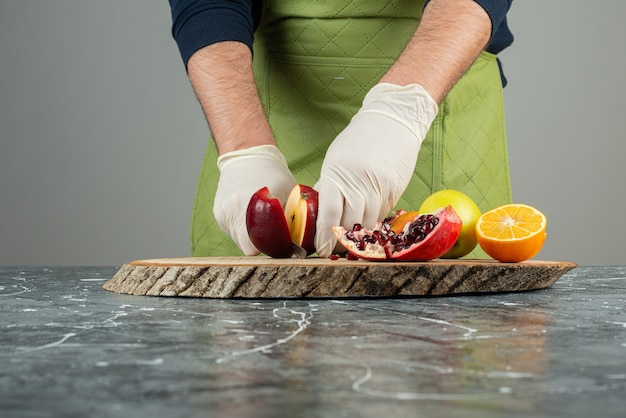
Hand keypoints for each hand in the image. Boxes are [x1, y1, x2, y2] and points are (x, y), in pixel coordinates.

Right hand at [214, 145, 296, 254]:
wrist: (247, 155)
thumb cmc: (272, 173)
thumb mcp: (289, 193)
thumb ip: (291, 218)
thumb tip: (298, 242)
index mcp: (248, 204)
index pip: (253, 247)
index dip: (267, 248)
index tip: (277, 243)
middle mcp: (231, 210)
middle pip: (245, 245)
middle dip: (260, 243)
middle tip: (272, 233)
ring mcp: (222, 213)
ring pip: (238, 239)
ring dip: (250, 235)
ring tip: (261, 220)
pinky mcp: (218, 213)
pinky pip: (232, 230)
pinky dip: (242, 227)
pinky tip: (250, 214)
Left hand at [314, 83, 437, 256]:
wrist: (392, 122)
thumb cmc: (358, 141)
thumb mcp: (335, 160)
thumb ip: (328, 186)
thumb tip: (320, 212)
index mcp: (337, 176)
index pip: (328, 214)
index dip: (324, 235)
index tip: (321, 249)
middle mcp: (358, 184)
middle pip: (349, 224)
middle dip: (341, 242)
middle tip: (335, 249)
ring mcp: (378, 189)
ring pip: (367, 224)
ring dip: (358, 236)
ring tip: (350, 242)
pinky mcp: (394, 191)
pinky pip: (381, 215)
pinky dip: (372, 222)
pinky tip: (367, 224)